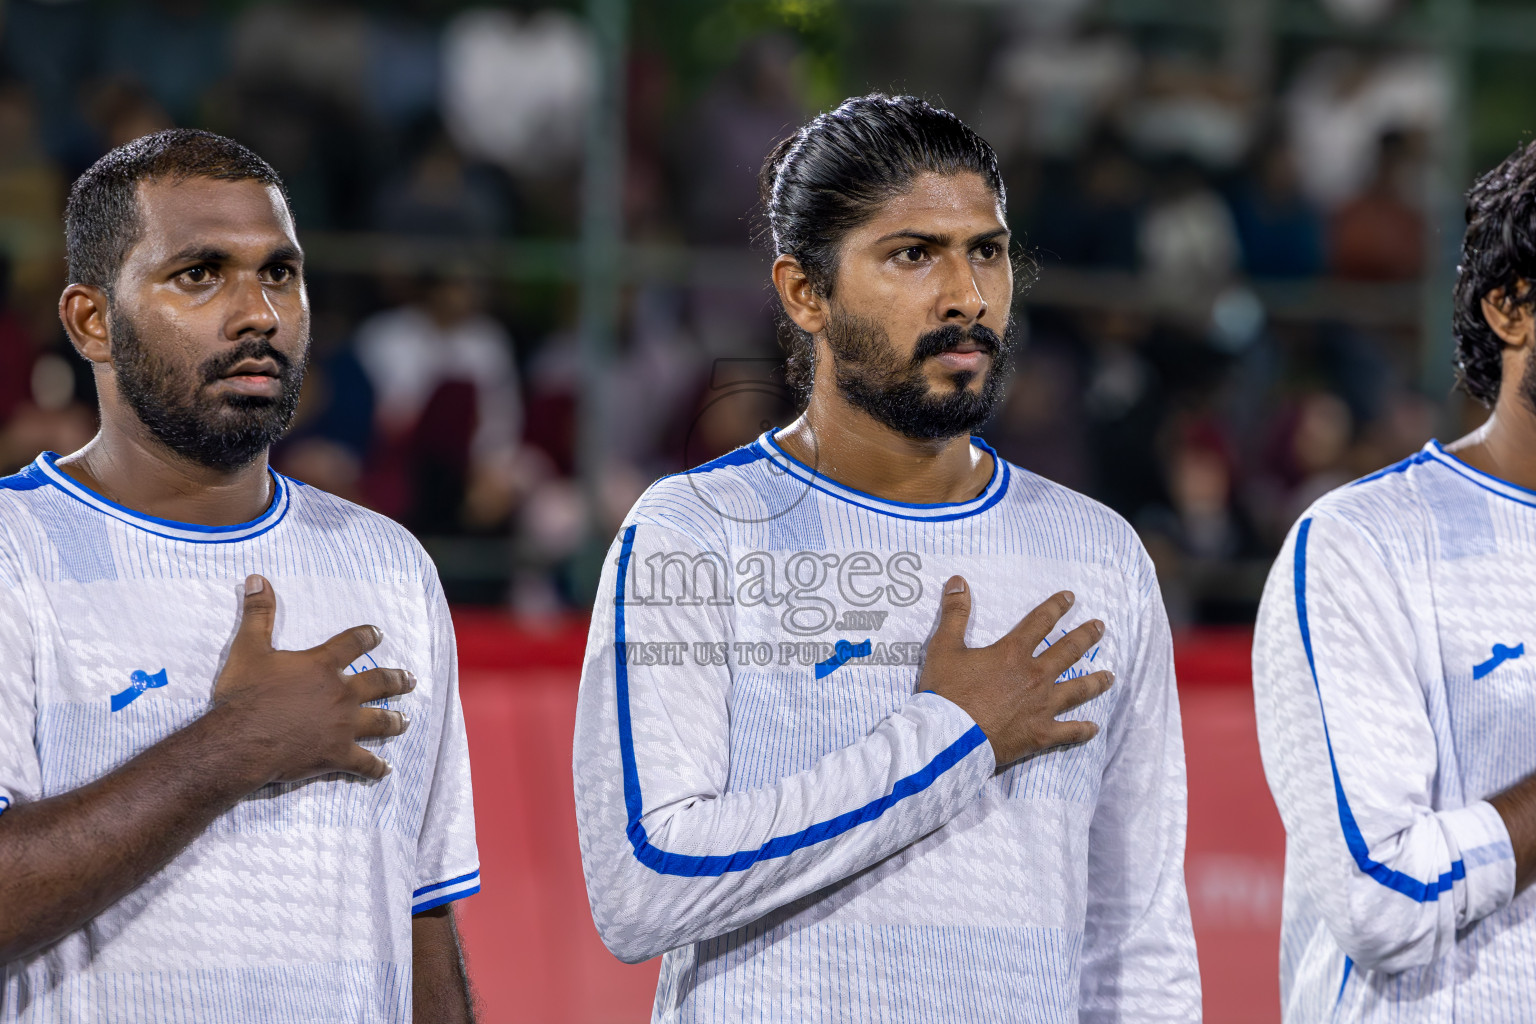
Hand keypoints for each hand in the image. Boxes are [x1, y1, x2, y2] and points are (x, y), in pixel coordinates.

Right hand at [211, 574, 414, 784]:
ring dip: (395, 720)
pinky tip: (385, 770)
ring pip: (380, 721)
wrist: (241, 741)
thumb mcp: (249, 648)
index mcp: (322, 666)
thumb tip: (257, 578)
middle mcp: (341, 693)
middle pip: (379, 683)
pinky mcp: (337, 755)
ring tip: (405, 720)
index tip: (378, 634)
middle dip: (397, 681)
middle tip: (410, 679)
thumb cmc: (245, 695)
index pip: (352, 644)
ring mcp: (343, 726)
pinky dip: (376, 768)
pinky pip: (364, 763)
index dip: (367, 637)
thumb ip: (258, 613)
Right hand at [918, 576, 1112, 767]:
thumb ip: (955, 613)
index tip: (1070, 597)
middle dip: (1086, 636)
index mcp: (1013, 653)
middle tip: (1100, 627)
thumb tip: (958, 581)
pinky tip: (1094, 727)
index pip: (1040, 622)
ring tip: (1110, 676)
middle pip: (1068, 651)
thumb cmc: (946, 692)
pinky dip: (1083, 730)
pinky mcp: (1040, 734)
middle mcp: (1035, 676)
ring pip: (1078, 690)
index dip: (1056, 607)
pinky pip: (1069, 732)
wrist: (950, 737)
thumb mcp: (944, 647)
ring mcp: (1041, 706)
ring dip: (1096, 681)